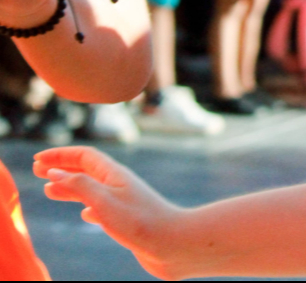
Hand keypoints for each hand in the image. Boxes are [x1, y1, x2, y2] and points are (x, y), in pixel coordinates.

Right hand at [36, 146, 200, 280]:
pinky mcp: (129, 220)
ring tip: (50, 192)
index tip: (37, 159)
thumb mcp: (103, 201)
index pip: (84, 157)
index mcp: (115, 175)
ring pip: (93, 190)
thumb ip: (78, 185)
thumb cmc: (141, 223)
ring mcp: (125, 203)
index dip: (60, 155)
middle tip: (37, 170)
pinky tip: (85, 214)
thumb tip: (54, 172)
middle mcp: (120, 185)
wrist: (174, 245)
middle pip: (87, 170)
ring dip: (70, 188)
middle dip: (61, 169)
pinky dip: (89, 207)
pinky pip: (104, 209)